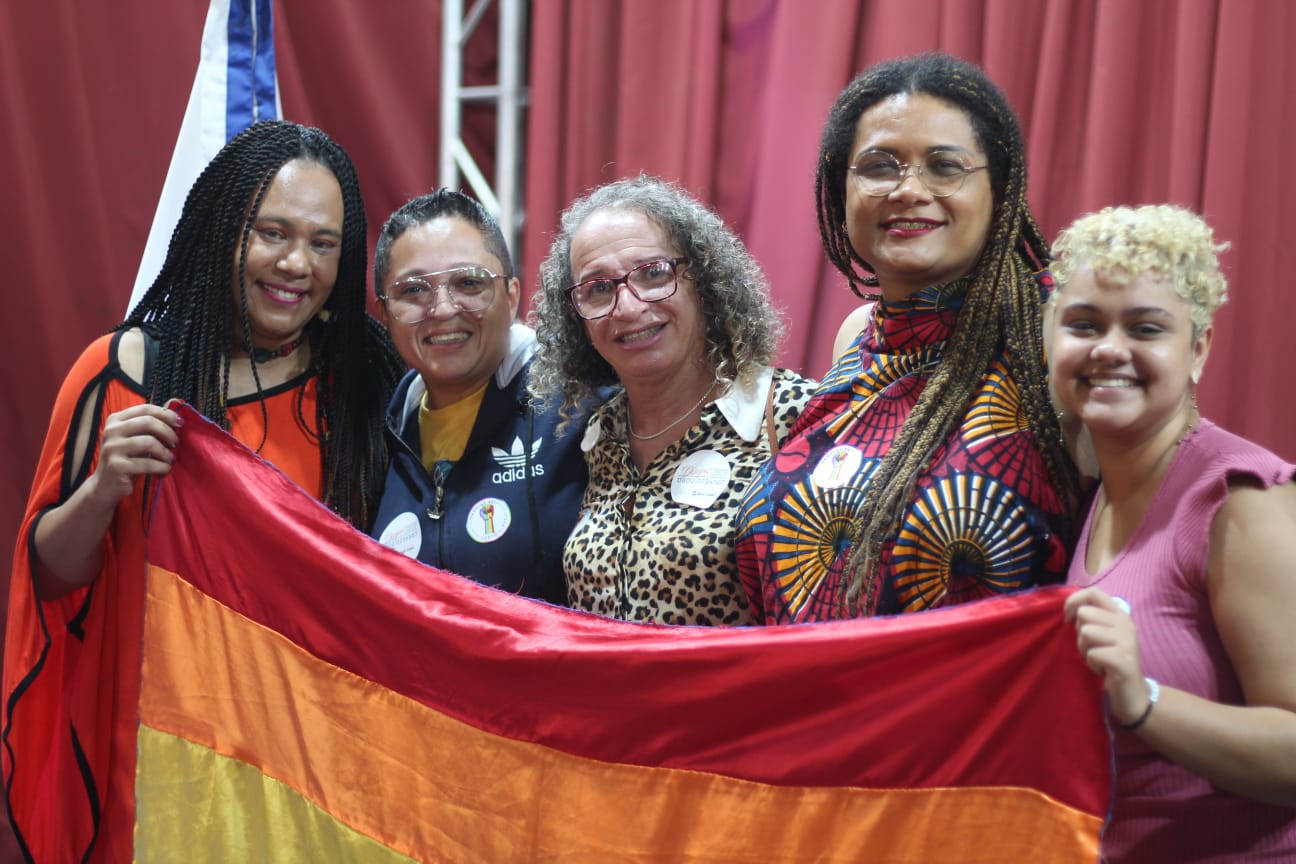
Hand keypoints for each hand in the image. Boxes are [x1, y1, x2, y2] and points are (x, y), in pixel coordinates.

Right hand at [83, 403, 182, 507]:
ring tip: (170, 459)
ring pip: (149, 442)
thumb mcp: (134, 439)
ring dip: (166, 452)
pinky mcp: (116, 466)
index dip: (166, 414)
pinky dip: (162, 466)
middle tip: (175, 443)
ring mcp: (112, 448)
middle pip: (148, 422)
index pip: (145, 409)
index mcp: (115, 420)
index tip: (180, 423)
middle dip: (168, 432)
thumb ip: (148, 427)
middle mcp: (111, 431)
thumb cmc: (126, 459)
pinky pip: (148, 463)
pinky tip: (165, 469)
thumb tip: (177, 419)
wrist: (105, 485)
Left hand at [1063, 587, 1150, 725]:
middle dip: (1079, 633)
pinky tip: (1103, 670)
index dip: (1074, 601)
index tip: (1067, 618)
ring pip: (1086, 633)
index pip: (1094, 592)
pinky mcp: (1123, 660)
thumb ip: (1091, 619)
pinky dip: (1092, 664)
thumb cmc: (1111, 662)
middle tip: (1091, 648)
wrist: (1132, 694)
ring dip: (1085, 650)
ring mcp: (1126, 641)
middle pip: (1084, 614)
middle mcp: (1125, 624)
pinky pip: (1092, 654)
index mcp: (1119, 614)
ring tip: (1097, 659)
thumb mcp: (1102, 635)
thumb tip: (1069, 608)